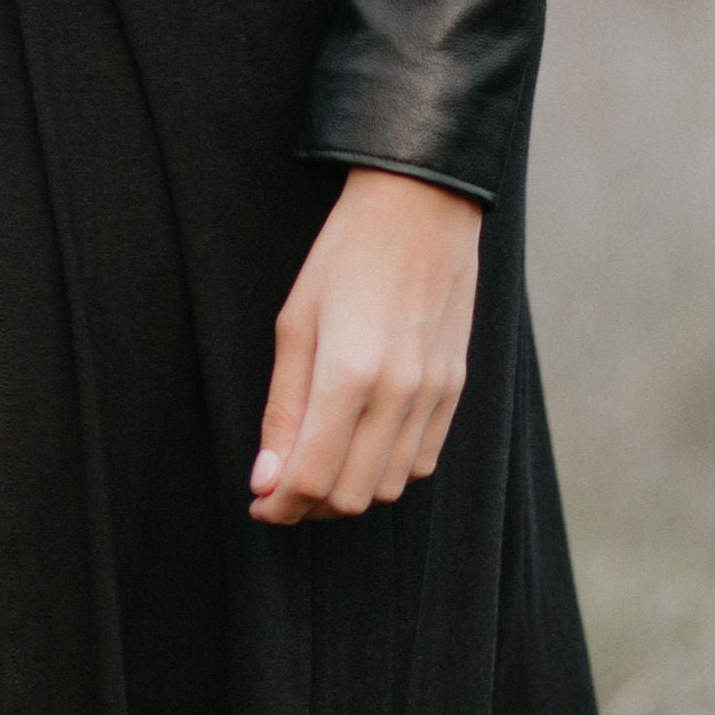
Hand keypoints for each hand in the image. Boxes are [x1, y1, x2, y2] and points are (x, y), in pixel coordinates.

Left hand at [250, 167, 481, 525]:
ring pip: (389, 487)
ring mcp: (434, 394)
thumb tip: (265, 479)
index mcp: (349, 375)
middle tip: (281, 488)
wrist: (421, 208)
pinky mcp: (455, 388)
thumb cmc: (346, 256)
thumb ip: (282, 409)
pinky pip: (423, 461)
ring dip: (348, 491)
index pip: (310, 478)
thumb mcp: (294, 325)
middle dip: (308, 506)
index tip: (259, 503)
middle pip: (350, 496)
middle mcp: (399, 394)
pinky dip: (388, 471)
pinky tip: (363, 445)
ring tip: (320, 464)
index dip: (277, 505)